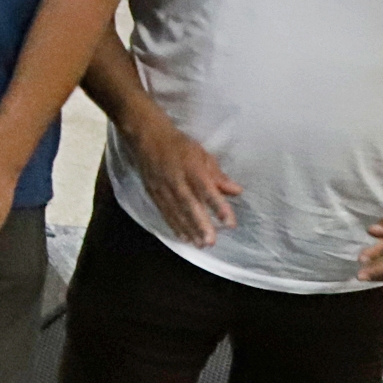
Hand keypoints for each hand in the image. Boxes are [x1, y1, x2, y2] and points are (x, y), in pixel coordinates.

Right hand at [124, 116, 240, 245]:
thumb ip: (218, 175)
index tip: (230, 223)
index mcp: (191, 168)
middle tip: (211, 242)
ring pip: (176, 211)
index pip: (206, 190)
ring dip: (188, 229)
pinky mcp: (152, 192)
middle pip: (189, 204)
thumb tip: (236, 191)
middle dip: (200, 224)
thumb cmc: (179, 146)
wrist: (146, 137)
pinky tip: (183, 237)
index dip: (218, 207)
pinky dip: (174, 225)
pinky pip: (164, 211)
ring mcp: (162, 187)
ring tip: (200, 244)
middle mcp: (176, 179)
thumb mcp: (201, 155)